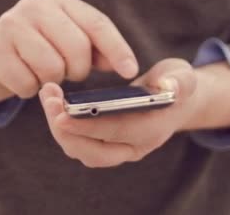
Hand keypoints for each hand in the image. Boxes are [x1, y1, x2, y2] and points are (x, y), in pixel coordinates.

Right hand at [0, 0, 138, 103]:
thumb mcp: (66, 42)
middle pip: (77, 47)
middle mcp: (33, 7)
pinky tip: (21, 79)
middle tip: (66, 73)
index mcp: (58, 1)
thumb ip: (95, 49)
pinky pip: (28, 84)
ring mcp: (9, 27)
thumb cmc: (37, 50)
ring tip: (41, 74)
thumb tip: (123, 65)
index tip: (130, 71)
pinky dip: (29, 90)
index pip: (96, 22)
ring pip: (52, 68)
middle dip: (78, 70)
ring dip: (51, 82)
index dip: (117, 48)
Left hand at [39, 59, 201, 167]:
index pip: (116, 133)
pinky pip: (76, 142)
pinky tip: (52, 100)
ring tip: (47, 95)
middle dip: (66, 130)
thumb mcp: (183, 77)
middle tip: (49, 100)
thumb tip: (169, 86)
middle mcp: (132, 148)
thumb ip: (179, 82)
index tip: (63, 114)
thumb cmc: (175, 85)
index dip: (89, 126)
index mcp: (152, 132)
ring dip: (58, 127)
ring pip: (80, 150)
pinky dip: (61, 124)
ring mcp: (116, 150)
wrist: (173, 101)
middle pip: (93, 152)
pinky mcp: (102, 144)